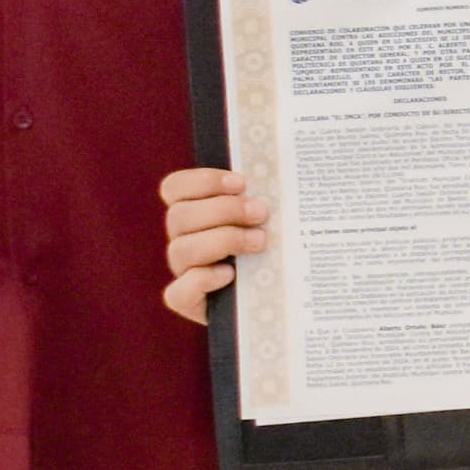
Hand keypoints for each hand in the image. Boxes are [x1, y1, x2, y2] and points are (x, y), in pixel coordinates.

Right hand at [161, 166, 270, 326]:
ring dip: (222, 240)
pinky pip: (178, 293)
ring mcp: (184, 271)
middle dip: (223, 209)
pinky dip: (202, 280)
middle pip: (179, 216)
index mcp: (195, 211)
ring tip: (260, 241)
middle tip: (261, 212)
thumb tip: (294, 167)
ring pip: (180, 249)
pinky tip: (230, 274)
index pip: (175, 188)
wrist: (281, 299)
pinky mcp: (189, 302)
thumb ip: (270, 196)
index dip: (202, 181)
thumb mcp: (275, 218)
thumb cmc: (278, 248)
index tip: (241, 183)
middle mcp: (184, 239)